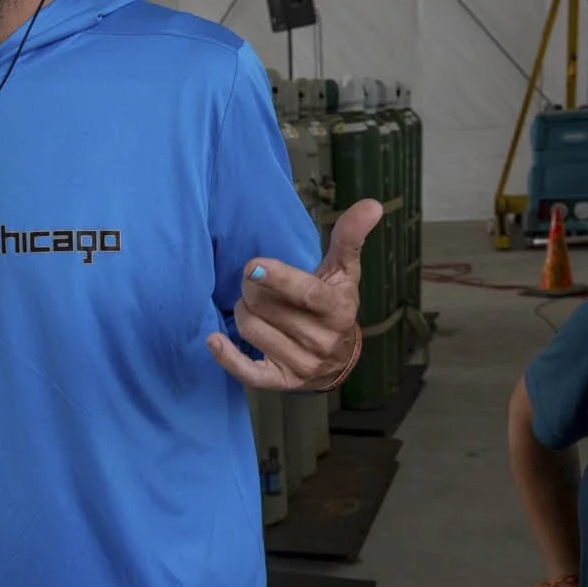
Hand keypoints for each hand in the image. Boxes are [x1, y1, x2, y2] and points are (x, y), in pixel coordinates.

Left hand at [208, 200, 382, 389]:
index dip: (277, 278)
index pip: (306, 293)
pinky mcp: (281, 382)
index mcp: (338, 310)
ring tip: (253, 305)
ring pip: (252, 330)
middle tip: (253, 282)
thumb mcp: (344, 271)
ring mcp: (302, 364)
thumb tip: (372, 204)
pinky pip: (248, 373)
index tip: (253, 265)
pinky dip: (227, 357)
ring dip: (243, 311)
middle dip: (252, 289)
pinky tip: (215, 339)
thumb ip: (350, 237)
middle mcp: (322, 340)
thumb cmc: (334, 304)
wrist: (339, 358)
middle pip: (267, 307)